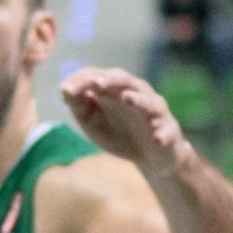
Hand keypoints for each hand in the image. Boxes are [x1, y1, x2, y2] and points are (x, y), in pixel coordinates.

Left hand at [61, 66, 188, 174]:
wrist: (148, 156)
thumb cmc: (117, 133)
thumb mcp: (92, 122)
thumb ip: (79, 107)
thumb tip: (64, 89)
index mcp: (113, 91)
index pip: (96, 76)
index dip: (81, 80)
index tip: (65, 91)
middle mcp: (135, 94)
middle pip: (123, 80)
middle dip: (110, 80)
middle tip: (96, 83)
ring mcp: (153, 111)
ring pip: (148, 101)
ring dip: (137, 99)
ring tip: (126, 98)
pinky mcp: (168, 129)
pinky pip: (166, 129)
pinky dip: (162, 133)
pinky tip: (157, 138)